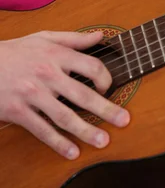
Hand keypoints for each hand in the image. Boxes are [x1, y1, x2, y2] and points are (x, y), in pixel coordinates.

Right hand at [0, 30, 129, 158]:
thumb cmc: (15, 51)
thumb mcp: (44, 38)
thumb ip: (74, 39)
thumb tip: (100, 36)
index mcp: (56, 54)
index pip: (91, 66)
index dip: (106, 78)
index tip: (110, 88)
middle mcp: (48, 74)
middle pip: (83, 95)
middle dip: (107, 109)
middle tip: (124, 120)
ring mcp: (33, 95)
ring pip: (65, 117)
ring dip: (86, 131)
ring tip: (103, 140)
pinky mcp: (19, 112)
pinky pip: (42, 130)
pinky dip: (58, 143)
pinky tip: (72, 152)